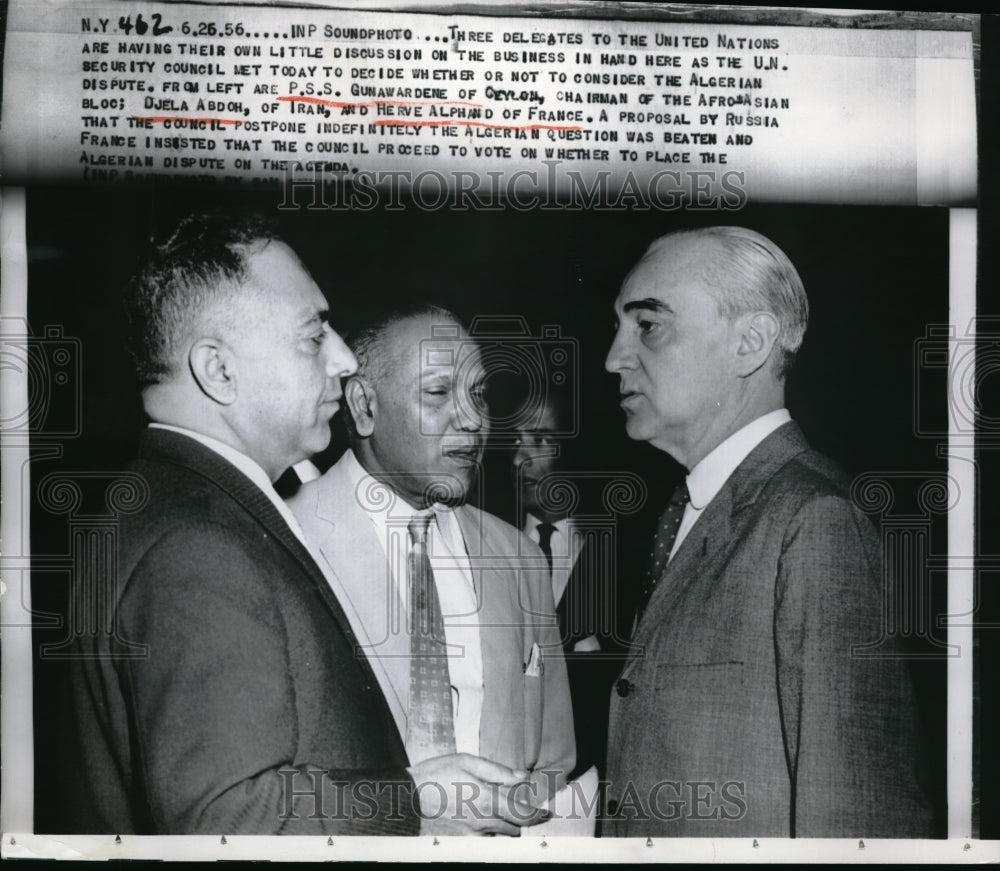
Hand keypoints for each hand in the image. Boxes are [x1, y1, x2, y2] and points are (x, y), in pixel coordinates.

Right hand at [407, 753, 550, 835]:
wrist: (406, 799)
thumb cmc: (436, 775)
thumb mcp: (467, 761)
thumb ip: (497, 770)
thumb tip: (521, 775)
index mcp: (487, 799)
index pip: (522, 814)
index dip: (538, 815)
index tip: (546, 812)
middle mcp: (482, 821)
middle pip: (514, 829)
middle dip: (521, 820)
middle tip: (521, 809)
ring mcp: (471, 835)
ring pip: (500, 838)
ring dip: (506, 828)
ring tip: (501, 814)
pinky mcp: (460, 842)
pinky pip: (484, 843)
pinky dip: (490, 836)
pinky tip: (484, 823)